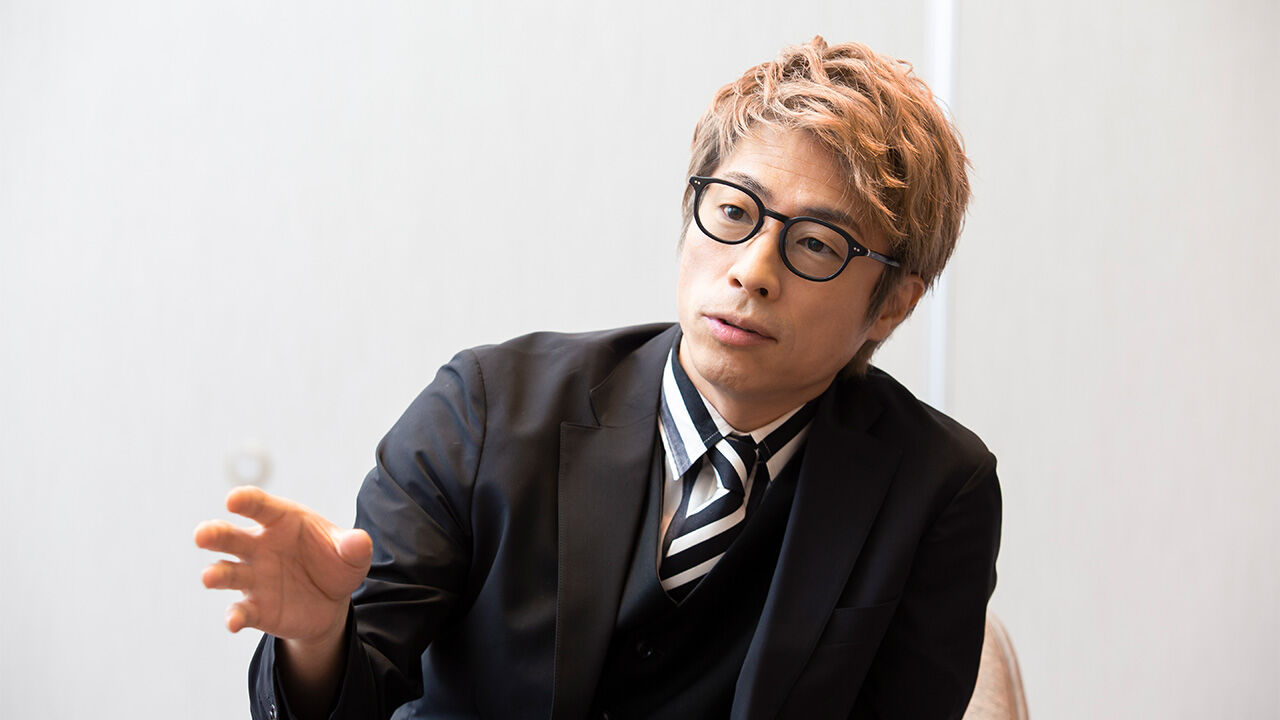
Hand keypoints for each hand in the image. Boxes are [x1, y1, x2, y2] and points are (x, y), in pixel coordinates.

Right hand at [194, 486, 371, 643]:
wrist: (331, 601)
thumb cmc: (334, 562)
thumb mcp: (350, 553)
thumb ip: (353, 545)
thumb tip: (360, 541)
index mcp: (280, 521)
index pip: (259, 506)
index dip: (246, 500)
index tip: (234, 499)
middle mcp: (259, 546)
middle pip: (230, 537)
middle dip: (214, 534)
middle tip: (202, 535)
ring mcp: (253, 577)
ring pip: (226, 573)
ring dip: (216, 574)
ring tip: (210, 577)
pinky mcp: (255, 608)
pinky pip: (240, 611)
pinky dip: (234, 616)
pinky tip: (234, 622)